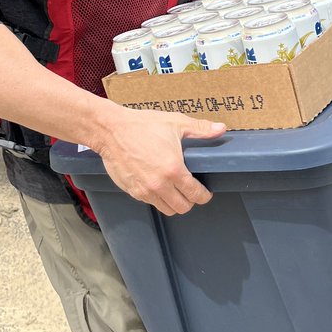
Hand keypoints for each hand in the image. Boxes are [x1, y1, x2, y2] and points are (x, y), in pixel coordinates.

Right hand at [95, 107, 224, 215]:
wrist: (110, 130)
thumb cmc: (141, 125)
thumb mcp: (175, 123)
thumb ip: (200, 129)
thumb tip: (220, 129)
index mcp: (173, 170)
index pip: (195, 194)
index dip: (204, 195)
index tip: (205, 192)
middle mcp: (159, 185)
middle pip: (182, 208)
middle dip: (190, 201)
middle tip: (190, 191)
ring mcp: (144, 190)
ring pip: (166, 209)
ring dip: (174, 202)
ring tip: (175, 190)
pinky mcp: (132, 191)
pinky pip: (150, 202)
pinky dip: (157, 198)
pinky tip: (158, 185)